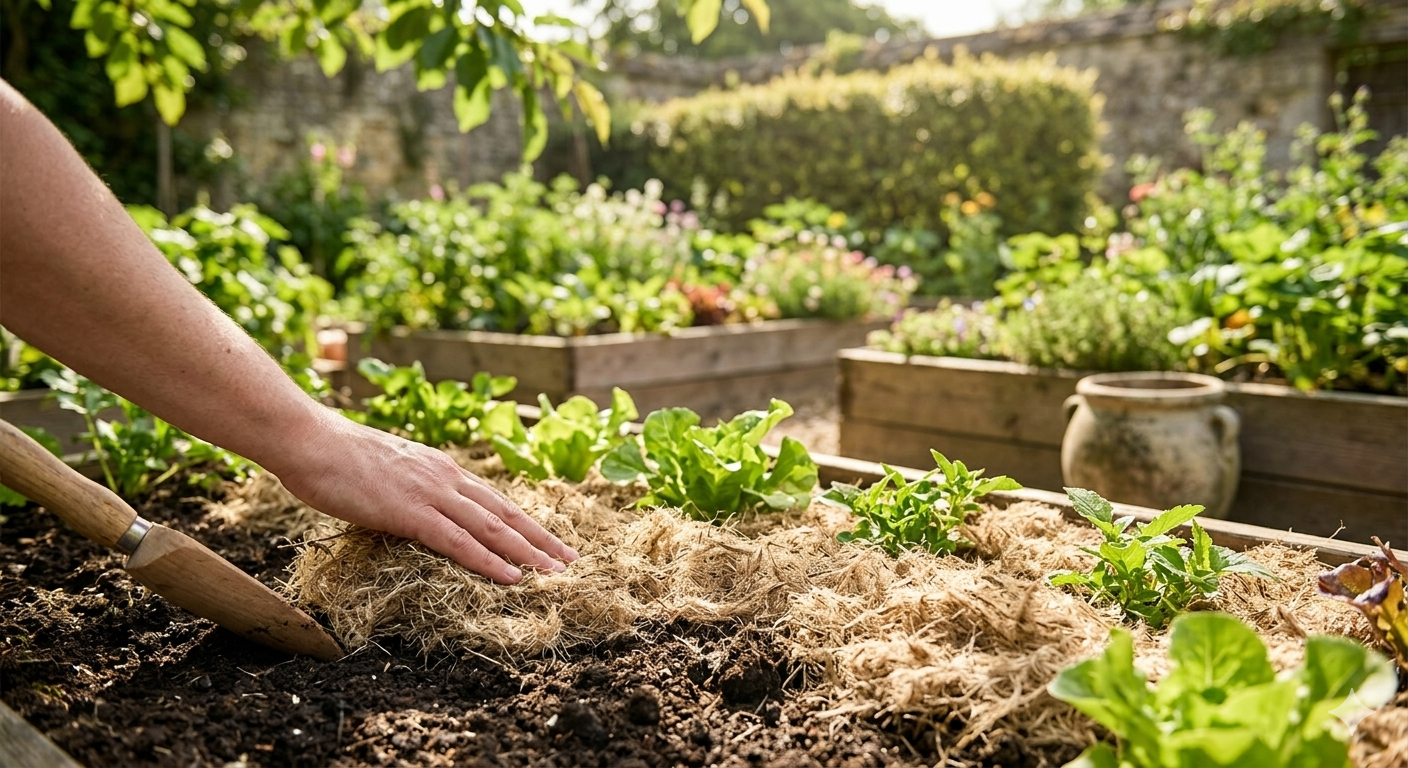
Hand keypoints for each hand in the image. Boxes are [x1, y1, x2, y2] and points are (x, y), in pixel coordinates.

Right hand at [269, 408, 577, 583]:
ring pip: (492, 527)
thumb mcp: (386, 470)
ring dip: (527, 553)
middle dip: (540, 539)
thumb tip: (415, 508)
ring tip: (554, 573)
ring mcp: (431, 493)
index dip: (525, 522)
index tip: (550, 540)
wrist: (309, 440)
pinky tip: (512, 577)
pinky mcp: (410, 511)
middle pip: (505, 512)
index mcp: (441, 468)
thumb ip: (409, 487)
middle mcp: (446, 477)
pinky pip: (458, 541)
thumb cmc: (336, 457)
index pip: (494, 499)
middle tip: (570, 561)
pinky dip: (489, 561)